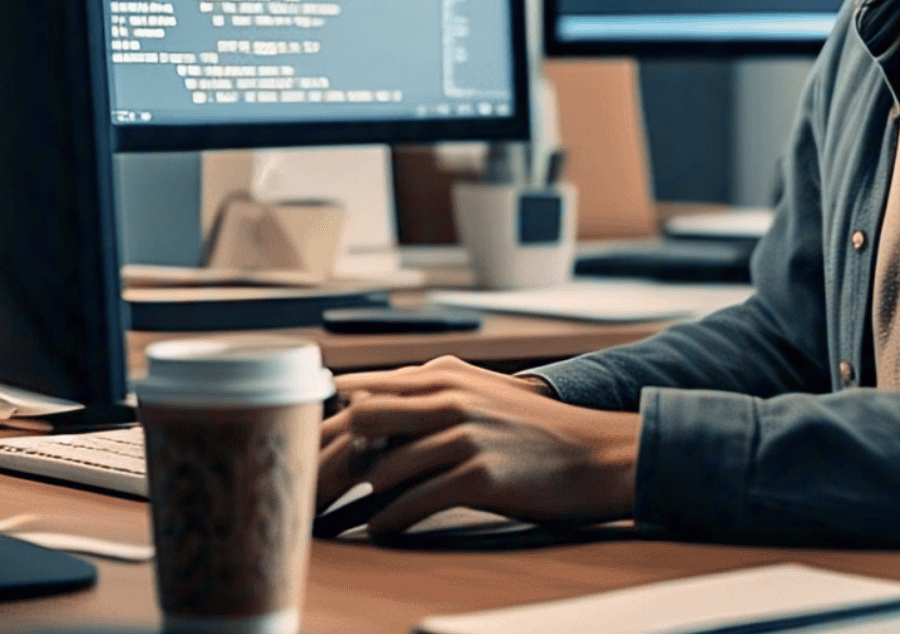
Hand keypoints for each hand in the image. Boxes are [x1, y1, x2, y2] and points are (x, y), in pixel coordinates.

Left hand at [317, 356, 639, 533]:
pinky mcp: (478, 476)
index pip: (366, 389)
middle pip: (364, 421)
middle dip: (335, 455)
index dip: (331, 421)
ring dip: (361, 495)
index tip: (309, 446)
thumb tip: (358, 401)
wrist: (590, 452)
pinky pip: (415, 502)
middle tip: (316, 484)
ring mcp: (464, 436)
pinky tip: (381, 526)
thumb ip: (424, 391)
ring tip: (346, 511)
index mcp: (444, 374)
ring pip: (385, 467)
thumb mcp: (477, 391)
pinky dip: (390, 518)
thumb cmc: (527, 427)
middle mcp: (450, 398)